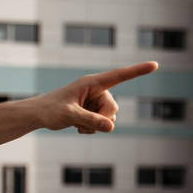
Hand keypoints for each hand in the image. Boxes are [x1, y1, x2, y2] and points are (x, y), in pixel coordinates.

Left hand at [33, 62, 157, 133]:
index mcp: (90, 83)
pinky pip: (103, 123)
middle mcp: (95, 90)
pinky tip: (78, 127)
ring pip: (109, 117)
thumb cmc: (49, 110)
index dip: (137, 71)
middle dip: (102, 119)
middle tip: (82, 123)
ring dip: (95, 125)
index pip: (119, 76)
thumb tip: (111, 126)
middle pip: (113, 107)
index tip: (155, 64)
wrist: (37, 115)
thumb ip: (90, 120)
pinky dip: (92, 128)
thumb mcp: (69, 116)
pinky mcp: (92, 110)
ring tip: (76, 124)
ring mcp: (94, 100)